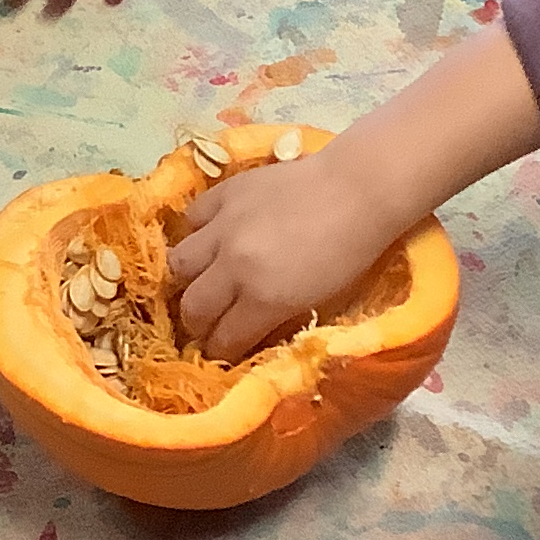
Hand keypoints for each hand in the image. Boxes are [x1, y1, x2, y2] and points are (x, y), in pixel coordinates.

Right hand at [167, 150, 410, 358]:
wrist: (360, 188)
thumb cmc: (352, 250)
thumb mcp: (320, 298)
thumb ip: (278, 318)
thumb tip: (250, 332)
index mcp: (264, 297)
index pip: (224, 339)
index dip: (221, 351)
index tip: (222, 351)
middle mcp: (234, 264)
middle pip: (192, 307)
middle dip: (197, 323)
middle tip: (208, 322)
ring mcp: (225, 226)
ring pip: (178, 263)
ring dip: (188, 279)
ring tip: (201, 279)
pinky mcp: (224, 193)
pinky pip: (192, 218)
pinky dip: (197, 232)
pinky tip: (212, 236)